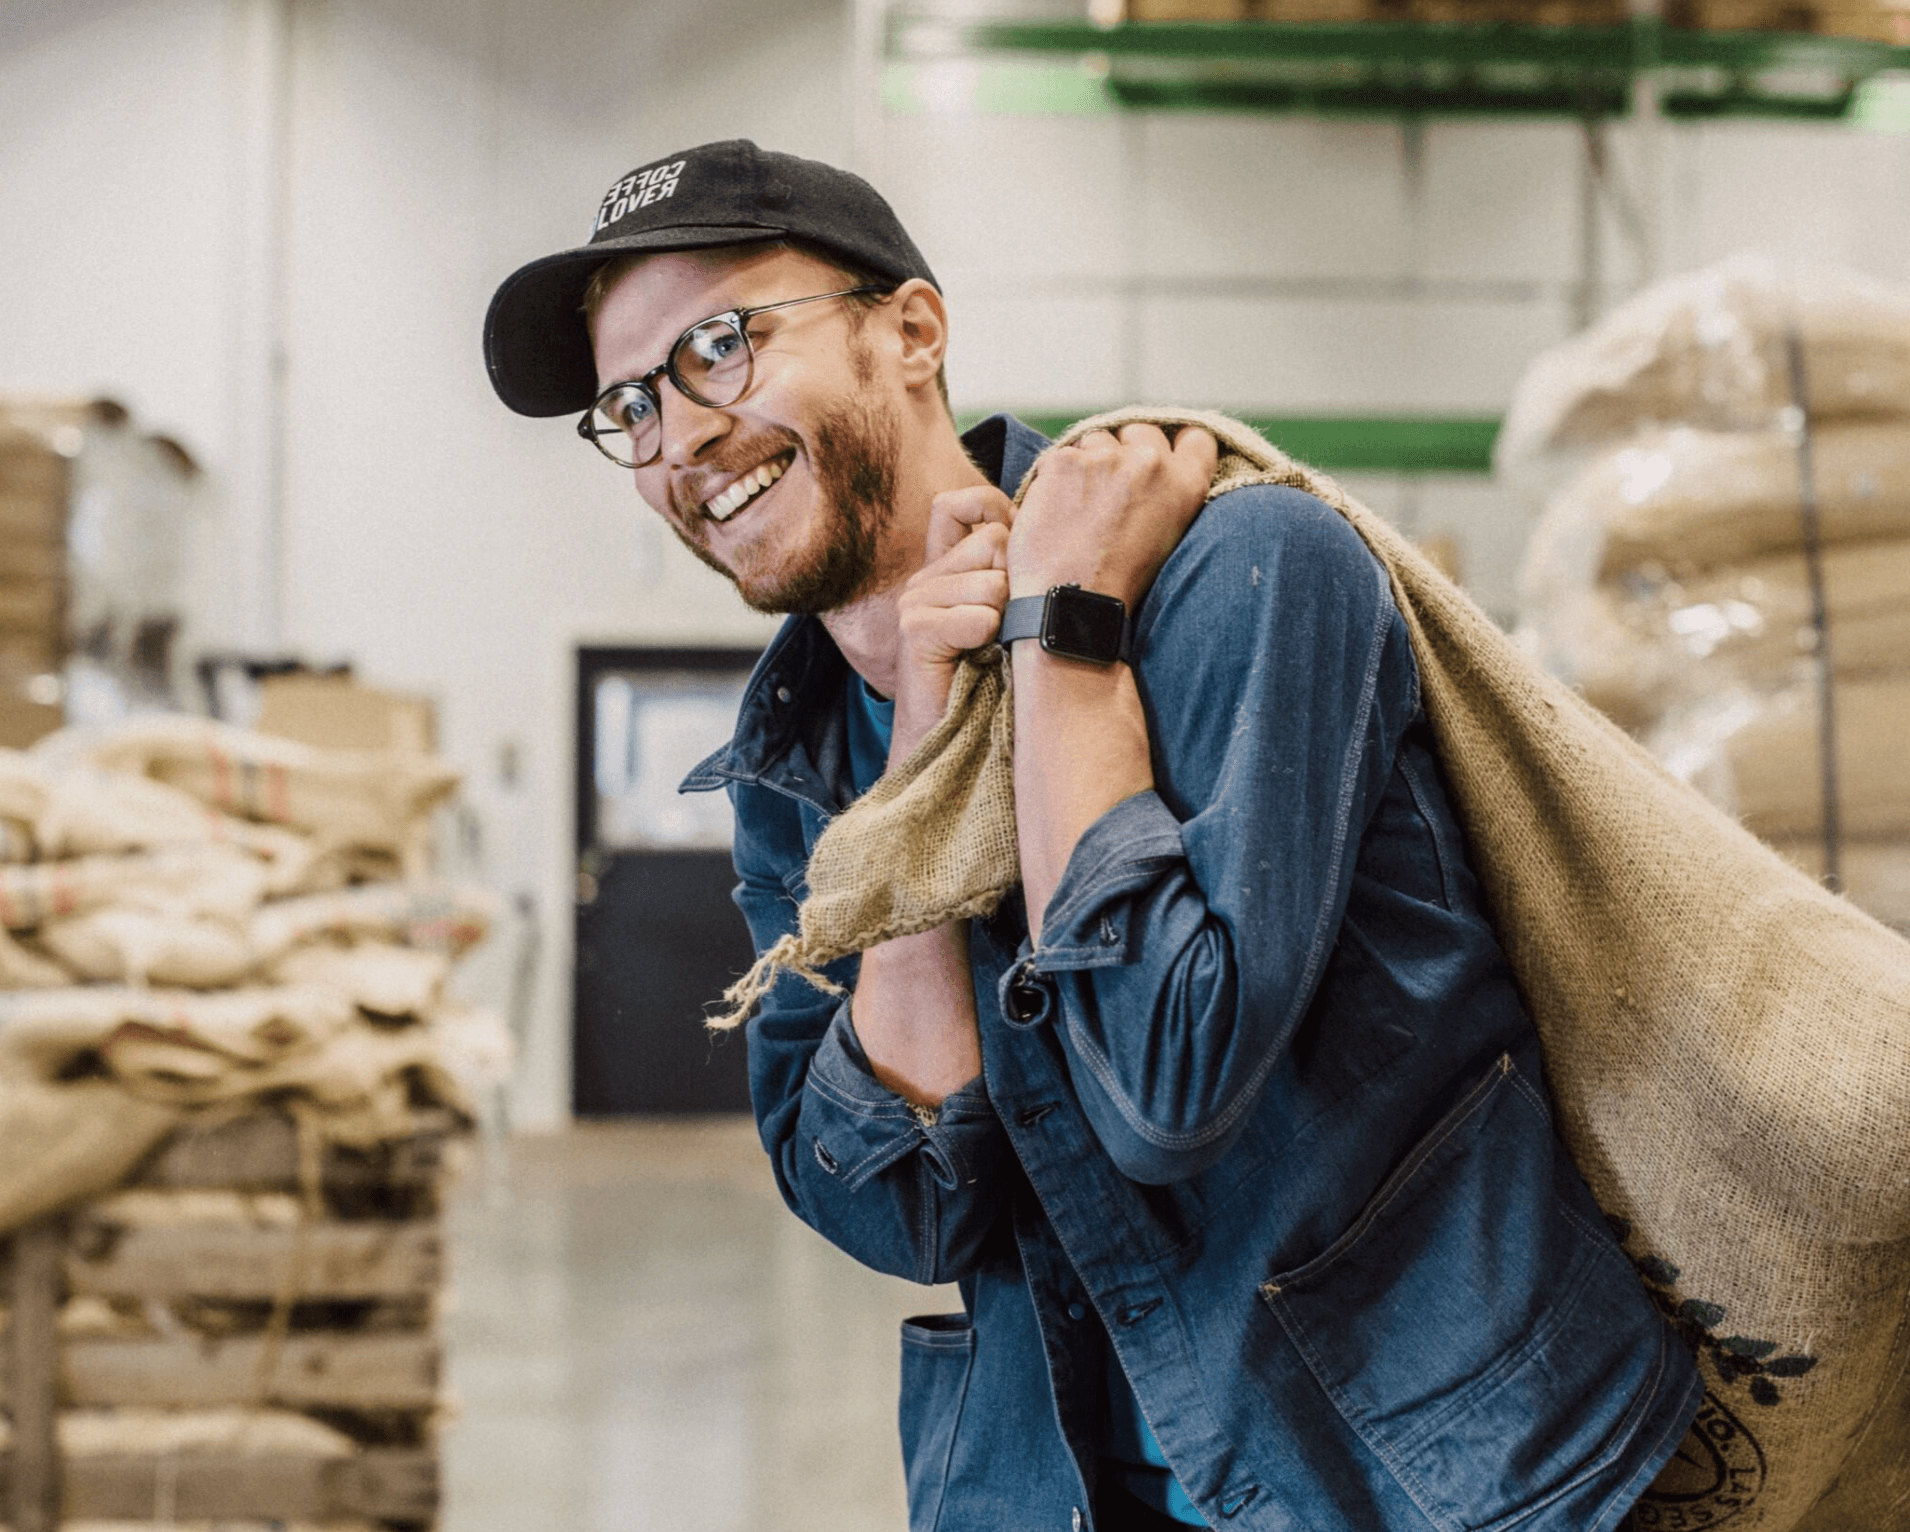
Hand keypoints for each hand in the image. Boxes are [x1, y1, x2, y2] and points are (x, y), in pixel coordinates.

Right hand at [891, 484, 1015, 752]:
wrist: (956, 740)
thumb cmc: (993, 680)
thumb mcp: (1012, 614)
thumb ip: (1016, 569)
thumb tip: (1050, 528)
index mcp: (948, 566)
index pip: (962, 503)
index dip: (996, 512)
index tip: (1018, 559)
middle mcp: (927, 576)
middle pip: (995, 541)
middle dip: (1015, 584)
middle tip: (1004, 628)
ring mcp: (916, 599)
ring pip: (992, 582)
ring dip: (1005, 622)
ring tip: (990, 649)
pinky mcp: (915, 629)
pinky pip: (977, 616)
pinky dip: (987, 640)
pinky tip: (976, 659)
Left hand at [1009, 422, 1217, 607]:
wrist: (1072, 605)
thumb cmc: (1118, 585)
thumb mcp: (1166, 538)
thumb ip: (1168, 495)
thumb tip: (1155, 470)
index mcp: (1185, 485)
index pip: (1196, 437)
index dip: (1175, 443)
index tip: (1160, 455)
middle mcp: (1151, 463)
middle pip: (1139, 432)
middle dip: (1125, 452)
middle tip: (1108, 492)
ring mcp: (1106, 458)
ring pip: (1096, 441)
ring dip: (1087, 463)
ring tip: (1077, 508)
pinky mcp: (1064, 462)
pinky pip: (1058, 458)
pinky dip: (1053, 480)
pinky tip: (1054, 513)